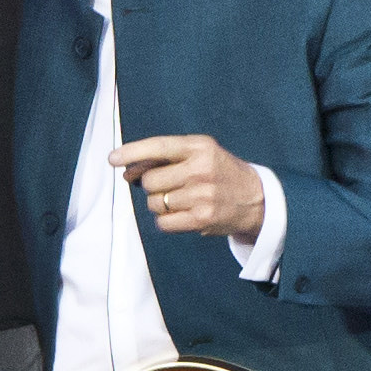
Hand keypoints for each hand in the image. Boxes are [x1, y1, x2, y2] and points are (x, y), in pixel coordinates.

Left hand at [111, 135, 264, 239]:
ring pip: (154, 203)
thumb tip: (127, 170)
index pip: (158, 147)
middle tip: (167, 186)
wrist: (257, 199)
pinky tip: (182, 214)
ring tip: (181, 200)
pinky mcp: (202, 219)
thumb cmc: (220, 173)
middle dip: (150, 185)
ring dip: (159, 204)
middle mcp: (201, 169)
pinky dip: (166, 220)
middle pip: (150, 180)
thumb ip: (167, 157)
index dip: (132, 152)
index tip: (113, 158)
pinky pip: (163, 222)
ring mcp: (202, 195)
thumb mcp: (202, 153)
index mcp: (200, 147)